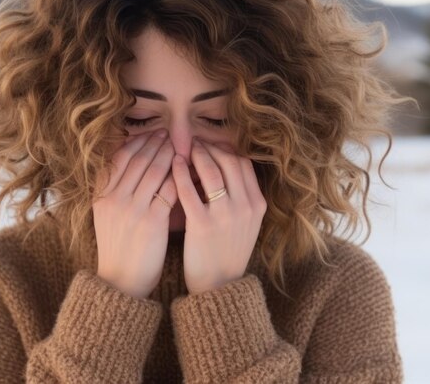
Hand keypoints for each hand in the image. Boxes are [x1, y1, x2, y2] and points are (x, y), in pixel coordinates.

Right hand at [93, 129, 177, 298]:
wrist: (120, 282)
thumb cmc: (118, 247)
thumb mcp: (107, 215)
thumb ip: (115, 189)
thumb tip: (132, 162)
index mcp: (101, 194)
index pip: (120, 157)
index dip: (138, 142)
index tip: (152, 133)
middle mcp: (113, 198)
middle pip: (139, 159)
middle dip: (156, 143)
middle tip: (170, 134)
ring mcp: (132, 209)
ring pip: (154, 171)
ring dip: (170, 155)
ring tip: (182, 147)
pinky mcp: (151, 222)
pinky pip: (169, 190)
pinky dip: (179, 178)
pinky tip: (189, 172)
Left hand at [171, 138, 265, 294]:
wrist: (220, 287)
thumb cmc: (227, 251)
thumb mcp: (245, 223)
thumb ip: (240, 196)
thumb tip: (221, 164)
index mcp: (258, 204)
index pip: (243, 163)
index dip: (225, 149)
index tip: (209, 145)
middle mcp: (246, 207)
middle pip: (229, 161)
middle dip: (209, 147)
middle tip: (193, 142)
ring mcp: (226, 216)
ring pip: (211, 171)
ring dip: (195, 155)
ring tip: (182, 149)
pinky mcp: (203, 225)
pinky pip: (189, 190)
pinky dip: (180, 173)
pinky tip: (172, 165)